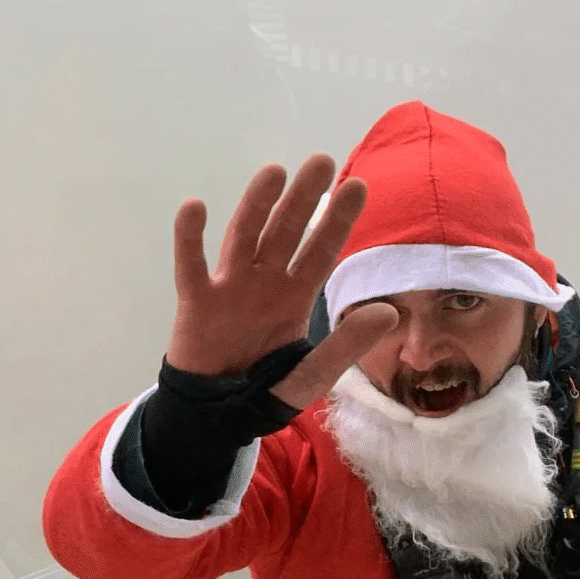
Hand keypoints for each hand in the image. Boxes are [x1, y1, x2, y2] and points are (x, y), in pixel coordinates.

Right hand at [167, 155, 397, 408]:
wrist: (215, 418)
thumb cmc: (263, 392)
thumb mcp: (313, 375)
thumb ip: (346, 345)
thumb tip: (389, 312)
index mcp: (294, 296)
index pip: (321, 251)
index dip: (338, 220)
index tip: (358, 185)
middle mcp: (263, 282)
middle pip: (285, 231)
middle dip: (303, 198)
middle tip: (322, 160)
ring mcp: (229, 287)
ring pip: (244, 236)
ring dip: (257, 204)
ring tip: (275, 171)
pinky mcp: (196, 302)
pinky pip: (191, 266)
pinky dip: (190, 238)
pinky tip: (195, 207)